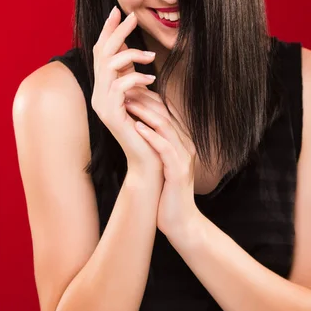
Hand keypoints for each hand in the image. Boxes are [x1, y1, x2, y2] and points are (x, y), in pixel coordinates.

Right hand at [91, 6, 163, 176]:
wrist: (148, 159)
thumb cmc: (149, 128)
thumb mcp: (143, 97)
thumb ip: (136, 79)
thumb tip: (140, 55)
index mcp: (104, 88)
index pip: (102, 53)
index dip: (109, 31)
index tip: (118, 11)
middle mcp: (98, 94)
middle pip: (101, 54)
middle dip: (117, 32)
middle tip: (133, 16)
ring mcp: (101, 104)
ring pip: (109, 67)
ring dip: (130, 56)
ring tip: (151, 56)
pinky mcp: (111, 115)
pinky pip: (120, 88)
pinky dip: (136, 79)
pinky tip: (152, 79)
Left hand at [124, 90, 197, 234]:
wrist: (180, 222)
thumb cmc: (167, 193)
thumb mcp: (161, 164)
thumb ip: (154, 145)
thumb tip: (138, 128)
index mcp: (182, 141)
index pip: (165, 112)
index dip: (147, 97)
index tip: (127, 89)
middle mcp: (186, 145)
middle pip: (166, 113)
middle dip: (144, 99)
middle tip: (124, 88)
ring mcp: (184, 157)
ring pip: (166, 126)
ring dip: (145, 112)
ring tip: (127, 101)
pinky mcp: (179, 171)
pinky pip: (165, 148)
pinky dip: (151, 135)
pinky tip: (136, 127)